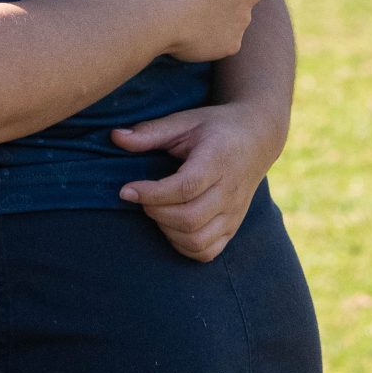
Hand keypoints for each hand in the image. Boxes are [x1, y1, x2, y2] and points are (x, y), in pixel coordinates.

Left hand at [113, 100, 285, 261]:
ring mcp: (233, 214)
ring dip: (166, 230)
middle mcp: (229, 193)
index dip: (151, 193)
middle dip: (154, 211)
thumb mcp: (184, 121)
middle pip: (190, 218)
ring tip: (153, 208)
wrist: (256, 138)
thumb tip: (115, 137)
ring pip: (198, 240)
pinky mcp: (233, 227)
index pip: (185, 188)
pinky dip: (182, 246)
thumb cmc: (214, 128)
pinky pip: (207, 252)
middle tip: (138, 196)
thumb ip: (150, 132)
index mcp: (218, 162)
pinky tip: (169, 226)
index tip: (125, 190)